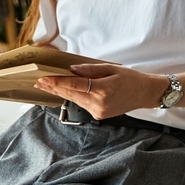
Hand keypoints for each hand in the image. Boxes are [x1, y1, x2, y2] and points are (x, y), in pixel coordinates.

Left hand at [34, 63, 164, 119]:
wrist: (144, 94)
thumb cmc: (130, 79)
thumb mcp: (111, 68)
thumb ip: (90, 70)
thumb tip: (72, 70)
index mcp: (103, 90)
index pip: (74, 85)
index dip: (57, 82)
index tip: (44, 78)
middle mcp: (99, 104)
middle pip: (71, 94)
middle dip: (55, 87)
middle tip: (39, 80)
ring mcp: (99, 112)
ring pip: (75, 100)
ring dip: (61, 92)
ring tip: (47, 85)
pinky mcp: (99, 116)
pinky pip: (82, 104)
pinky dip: (74, 97)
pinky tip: (65, 91)